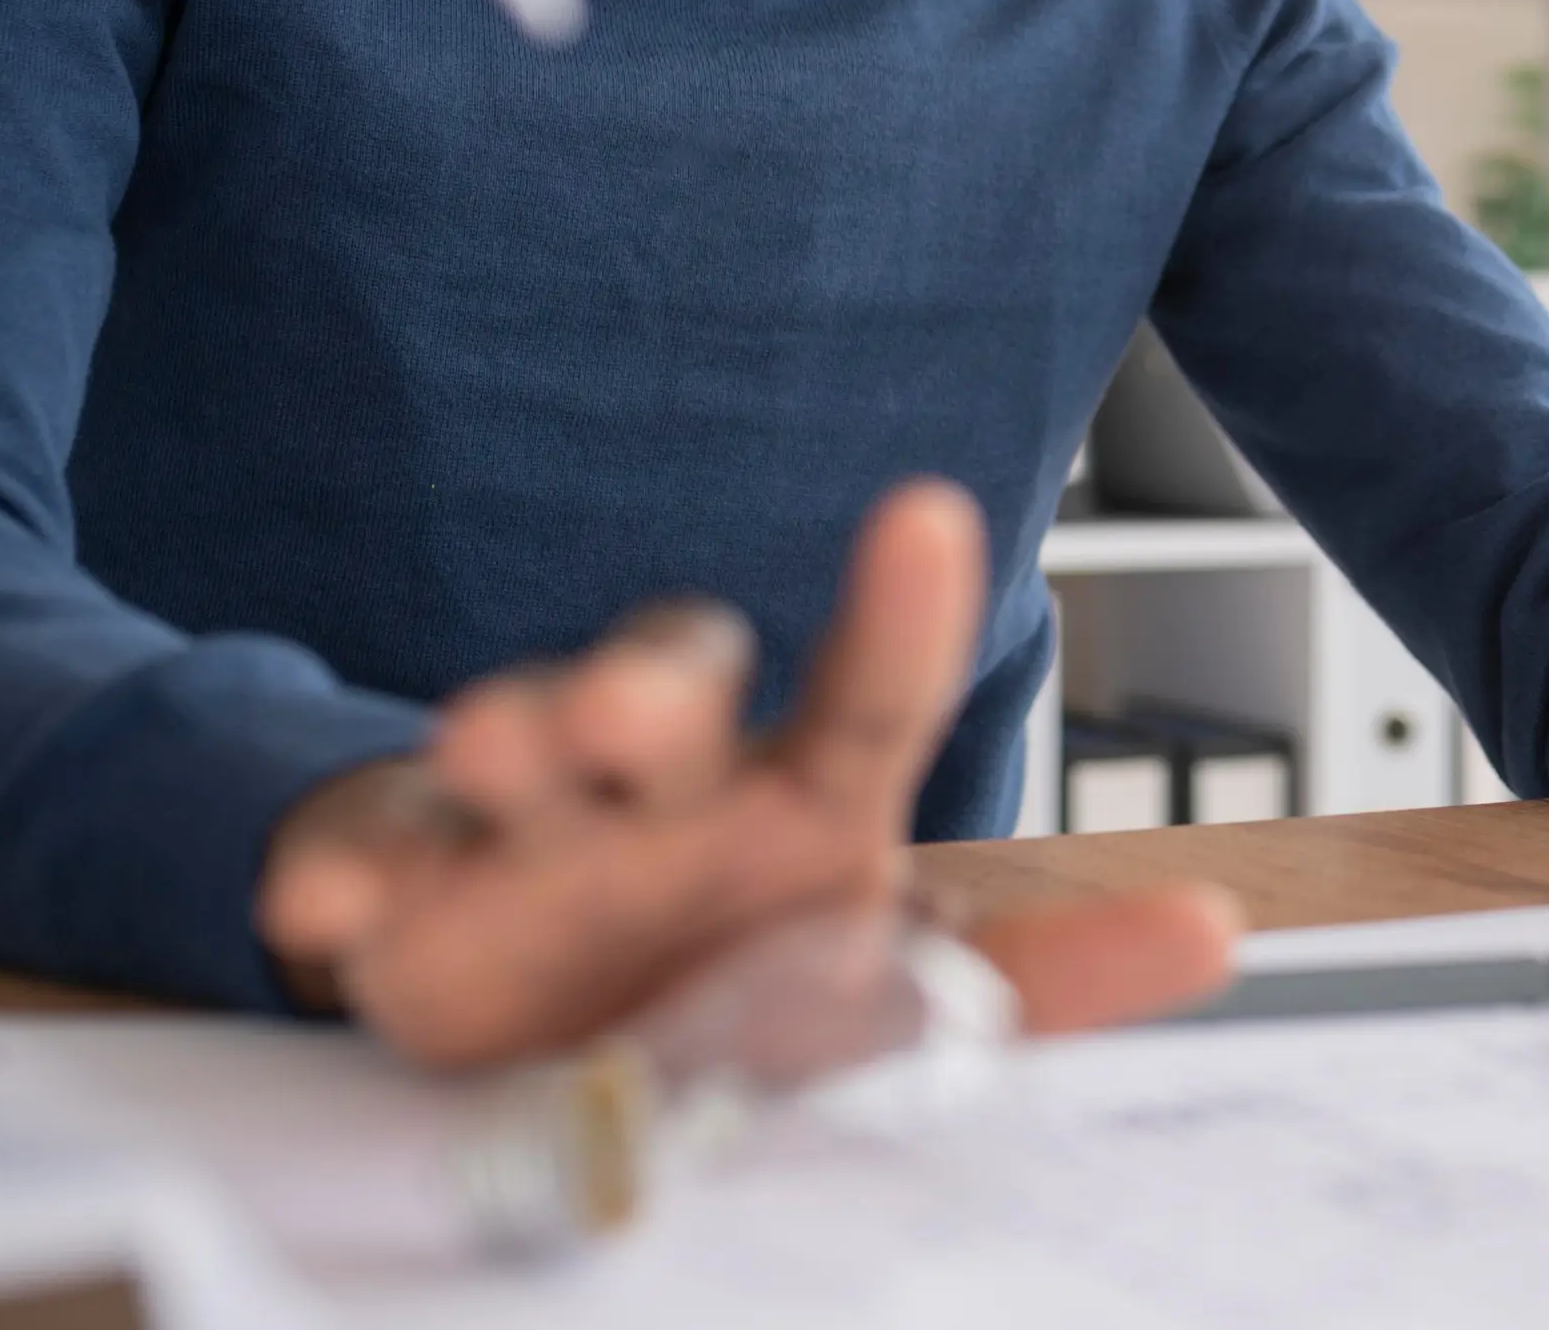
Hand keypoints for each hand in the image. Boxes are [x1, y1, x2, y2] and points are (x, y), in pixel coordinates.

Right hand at [256, 479, 1238, 1067]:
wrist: (546, 1036)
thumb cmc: (744, 983)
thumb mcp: (898, 997)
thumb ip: (1041, 970)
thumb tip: (1214, 927)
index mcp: (803, 802)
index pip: (867, 698)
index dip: (900, 616)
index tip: (926, 512)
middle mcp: (665, 785)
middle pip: (664, 691)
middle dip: (644, 688)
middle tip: (630, 716)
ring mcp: (525, 827)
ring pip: (515, 748)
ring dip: (510, 737)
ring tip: (505, 750)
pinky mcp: (402, 883)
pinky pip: (369, 851)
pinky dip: (351, 864)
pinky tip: (334, 895)